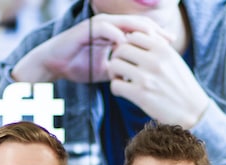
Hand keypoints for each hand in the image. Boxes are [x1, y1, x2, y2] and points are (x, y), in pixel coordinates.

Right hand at [12, 14, 172, 83]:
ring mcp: (99, 25)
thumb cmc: (76, 66)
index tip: (172, 46)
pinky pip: (107, 29)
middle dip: (155, 32)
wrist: (53, 64)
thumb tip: (137, 80)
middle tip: (169, 41)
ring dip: (141, 32)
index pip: (141, 30)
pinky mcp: (88, 29)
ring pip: (125, 23)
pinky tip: (128, 46)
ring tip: (154, 42)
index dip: (157, 37)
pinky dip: (118, 36)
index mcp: (115, 33)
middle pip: (138, 23)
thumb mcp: (105, 70)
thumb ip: (120, 70)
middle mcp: (109, 25)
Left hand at [107, 28, 208, 128]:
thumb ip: (155, 47)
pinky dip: (116, 88)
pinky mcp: (141, 95)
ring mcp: (147, 77)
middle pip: (120, 49)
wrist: (192, 110)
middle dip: (117, 59)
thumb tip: (130, 38)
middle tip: (121, 69)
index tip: (130, 57)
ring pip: (114, 65)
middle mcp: (155, 60)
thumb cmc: (180, 84)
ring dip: (114, 73)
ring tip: (122, 80)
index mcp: (163, 48)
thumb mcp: (173, 59)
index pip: (133, 36)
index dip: (127, 46)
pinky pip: (115, 85)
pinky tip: (123, 92)